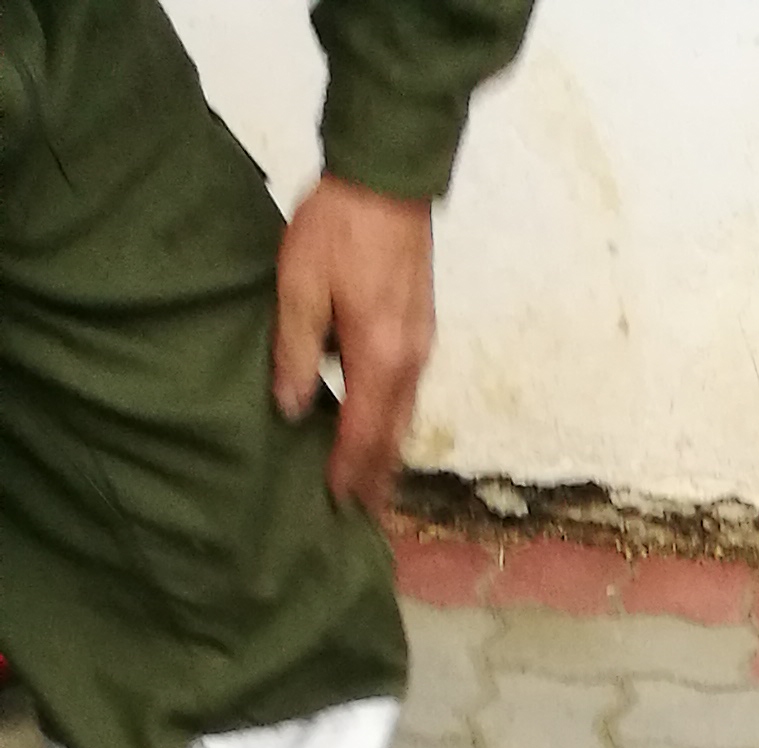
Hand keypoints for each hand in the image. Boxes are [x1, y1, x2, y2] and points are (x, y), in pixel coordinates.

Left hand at [272, 179, 437, 511]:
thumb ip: (295, 351)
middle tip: (357, 512)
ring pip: (404, 418)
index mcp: (379, 360)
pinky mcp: (422, 332)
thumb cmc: (339, 227)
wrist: (388, 179)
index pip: (363, 436)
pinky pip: (407, 393)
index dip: (347, 473)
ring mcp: (421, 349)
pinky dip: (392, 420)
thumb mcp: (299, 287)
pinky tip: (376, 423)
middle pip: (392, 438)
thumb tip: (292, 407)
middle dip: (375, 477)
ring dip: (385, 452)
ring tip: (367, 479)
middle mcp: (410, 365)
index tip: (334, 505)